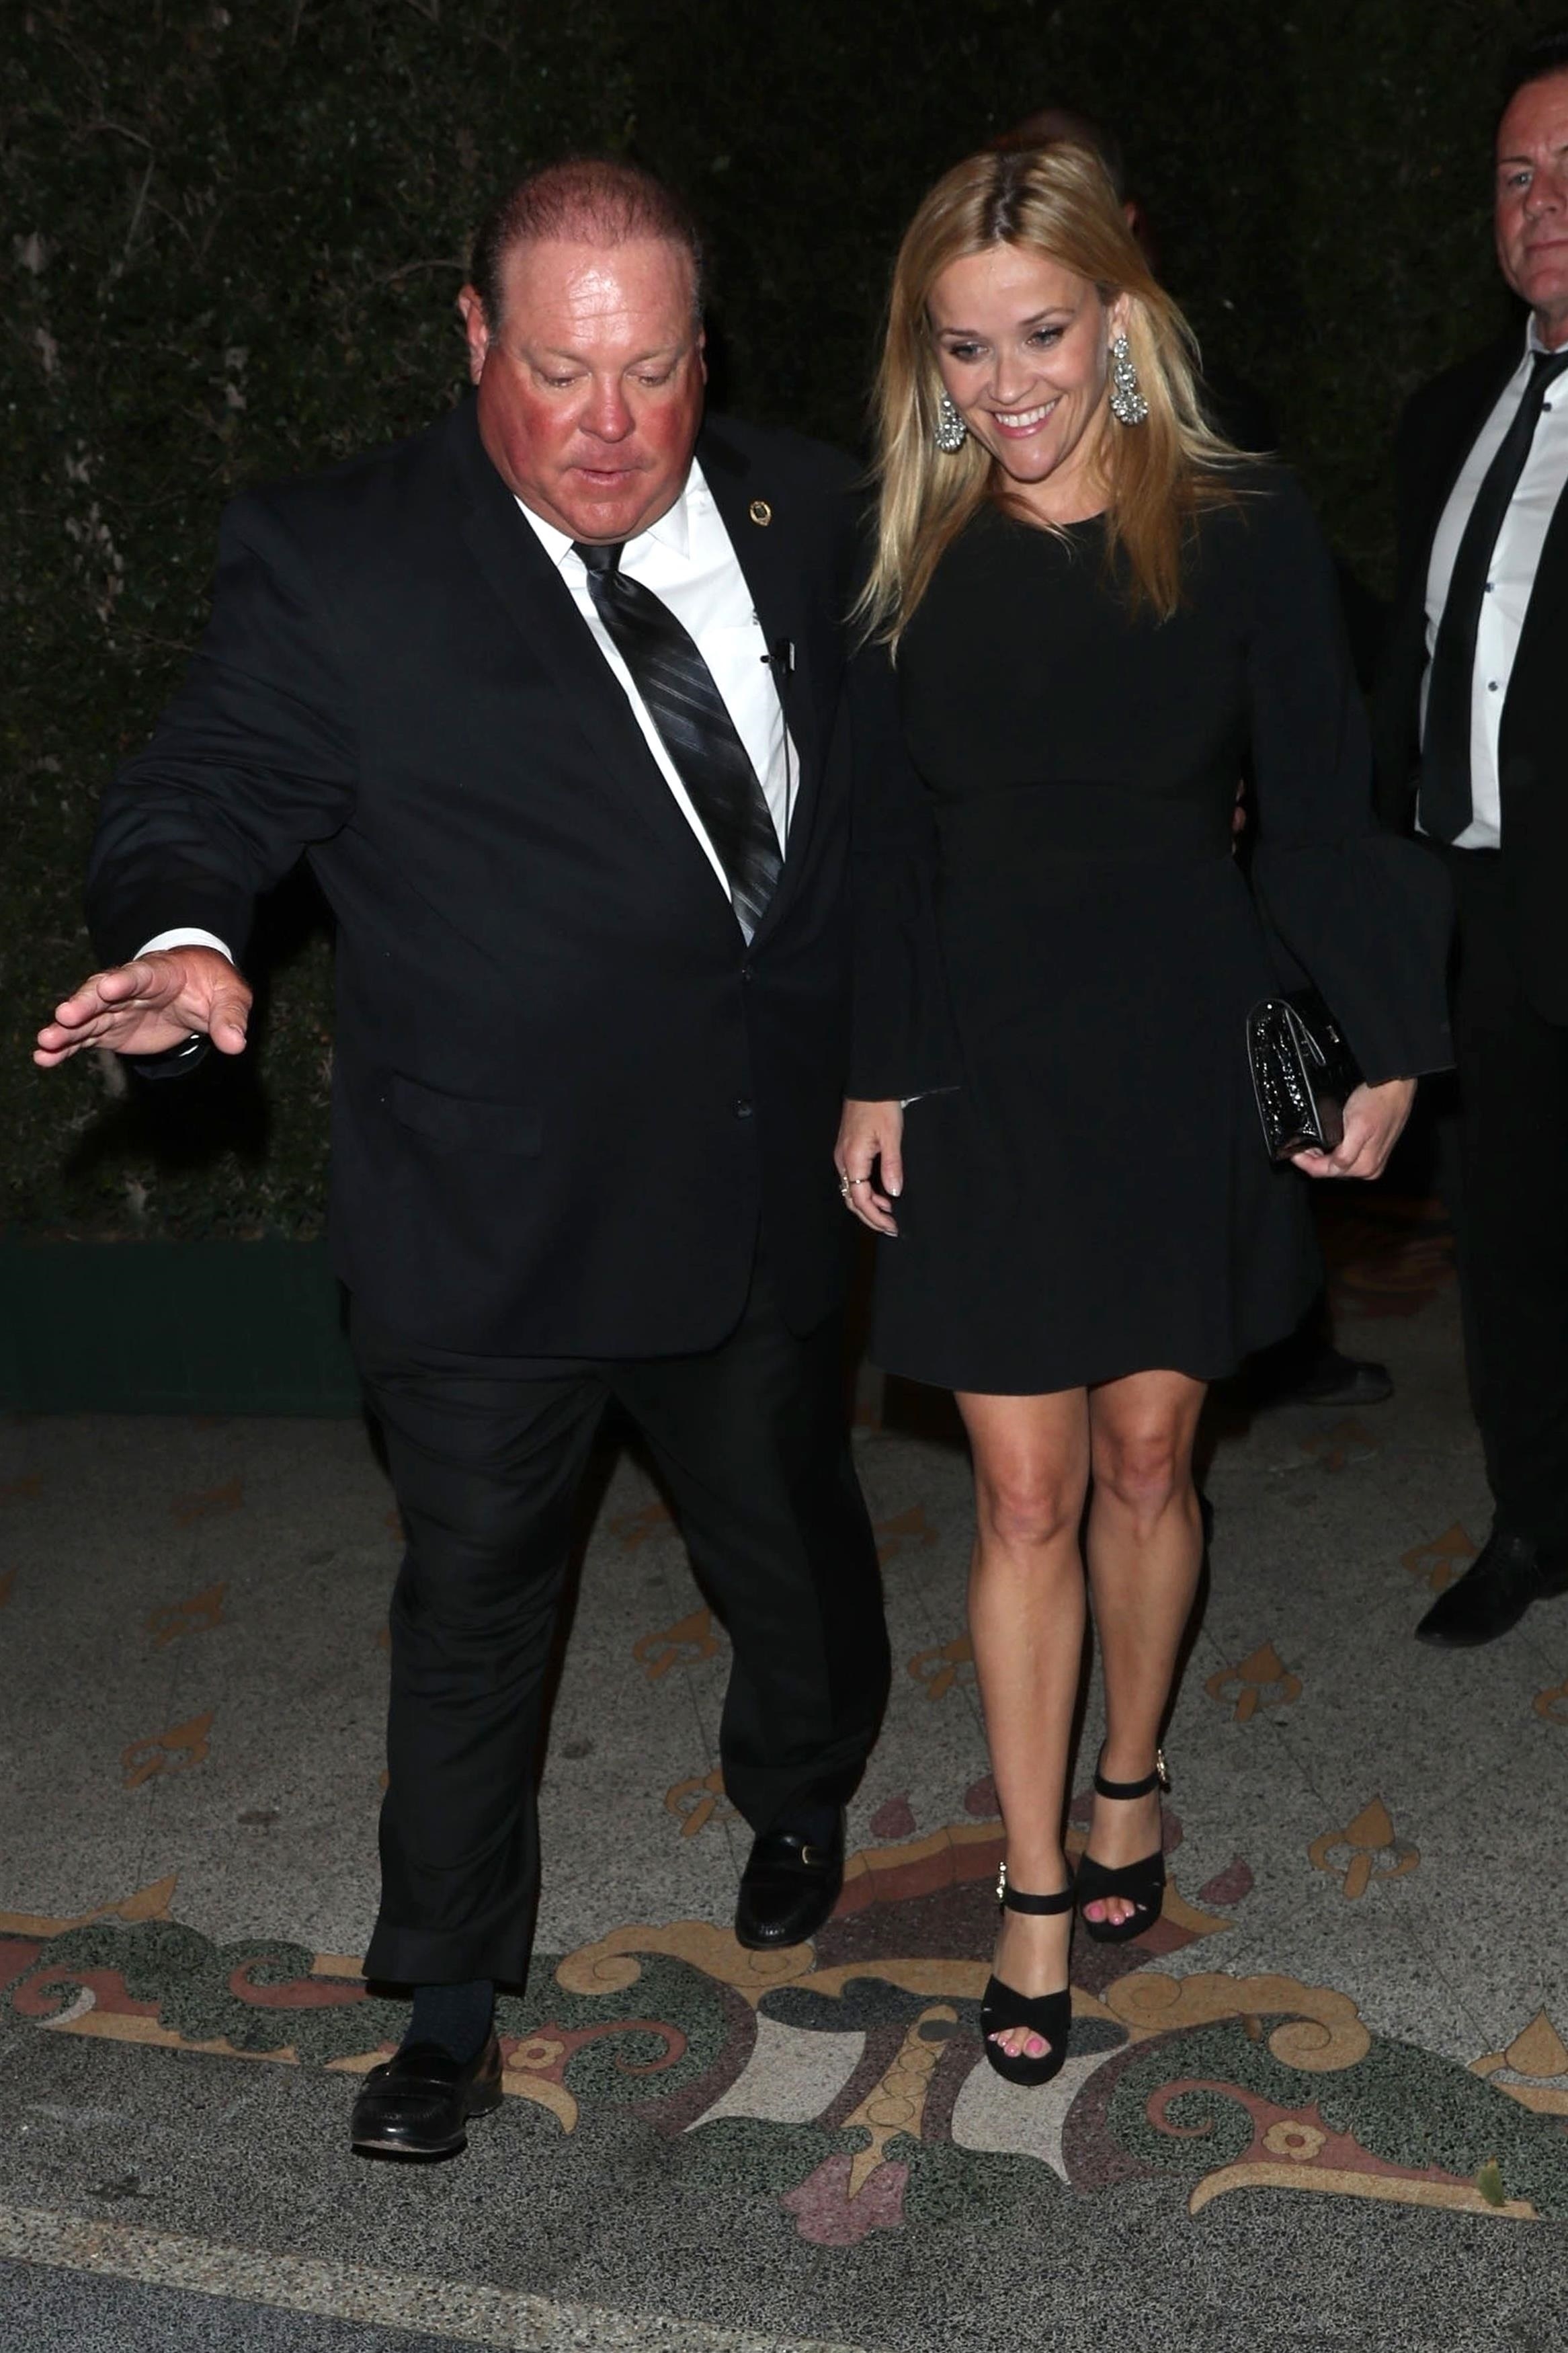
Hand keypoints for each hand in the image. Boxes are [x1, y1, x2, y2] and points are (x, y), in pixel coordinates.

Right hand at [34, 947, 251, 1066]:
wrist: (196, 986)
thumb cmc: (213, 986)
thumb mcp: (231, 997)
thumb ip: (230, 1018)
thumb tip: (236, 1044)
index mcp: (160, 973)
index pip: (139, 975)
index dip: (123, 982)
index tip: (106, 989)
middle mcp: (129, 988)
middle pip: (102, 994)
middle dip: (83, 1004)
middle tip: (64, 1016)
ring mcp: (116, 1009)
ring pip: (87, 1018)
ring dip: (66, 1030)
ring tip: (44, 1043)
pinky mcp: (110, 1029)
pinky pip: (84, 1038)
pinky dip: (65, 1048)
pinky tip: (43, 1058)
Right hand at [836, 1098, 902, 1235]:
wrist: (871, 1083)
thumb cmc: (881, 1106)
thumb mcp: (892, 1136)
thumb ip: (892, 1166)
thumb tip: (893, 1193)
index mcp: (852, 1159)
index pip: (860, 1199)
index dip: (876, 1217)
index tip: (893, 1226)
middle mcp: (843, 1160)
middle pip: (851, 1200)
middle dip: (870, 1217)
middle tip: (891, 1227)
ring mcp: (843, 1155)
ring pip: (851, 1190)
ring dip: (868, 1206)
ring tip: (889, 1213)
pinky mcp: (847, 1150)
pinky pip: (853, 1179)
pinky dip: (866, 1192)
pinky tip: (881, 1193)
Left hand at [1290, 1076, 1414, 1181]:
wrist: (1394, 1085)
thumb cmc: (1378, 1101)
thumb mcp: (1358, 1127)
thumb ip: (1345, 1154)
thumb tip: (1333, 1167)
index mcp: (1365, 1166)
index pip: (1324, 1172)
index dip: (1304, 1163)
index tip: (1292, 1153)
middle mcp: (1370, 1169)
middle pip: (1330, 1171)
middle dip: (1312, 1160)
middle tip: (1298, 1147)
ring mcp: (1372, 1161)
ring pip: (1337, 1165)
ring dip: (1322, 1156)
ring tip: (1309, 1144)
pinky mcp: (1373, 1151)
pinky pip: (1346, 1157)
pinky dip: (1332, 1151)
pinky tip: (1326, 1142)